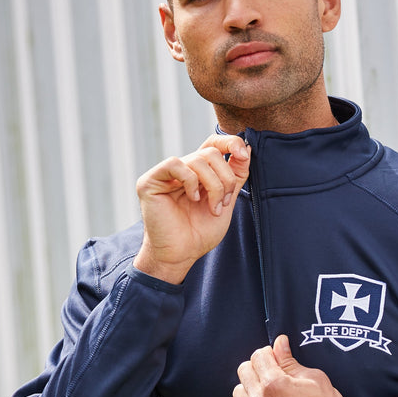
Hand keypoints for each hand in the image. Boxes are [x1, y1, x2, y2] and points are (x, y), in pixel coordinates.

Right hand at [133, 134, 250, 283]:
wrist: (182, 254)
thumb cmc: (200, 232)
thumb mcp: (226, 200)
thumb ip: (236, 176)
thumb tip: (246, 148)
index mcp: (200, 172)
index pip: (214, 143)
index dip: (230, 142)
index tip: (242, 154)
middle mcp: (183, 169)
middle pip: (211, 152)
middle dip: (225, 178)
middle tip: (223, 203)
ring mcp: (166, 174)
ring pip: (198, 159)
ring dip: (213, 186)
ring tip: (212, 208)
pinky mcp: (151, 181)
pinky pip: (175, 165)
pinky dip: (190, 182)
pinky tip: (192, 199)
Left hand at [233, 336, 347, 396]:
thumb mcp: (316, 379)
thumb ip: (291, 362)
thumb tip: (279, 343)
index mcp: (274, 384)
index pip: (258, 356)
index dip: (270, 353)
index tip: (277, 358)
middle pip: (243, 371)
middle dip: (257, 367)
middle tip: (273, 373)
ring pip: (239, 394)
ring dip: (251, 389)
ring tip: (268, 393)